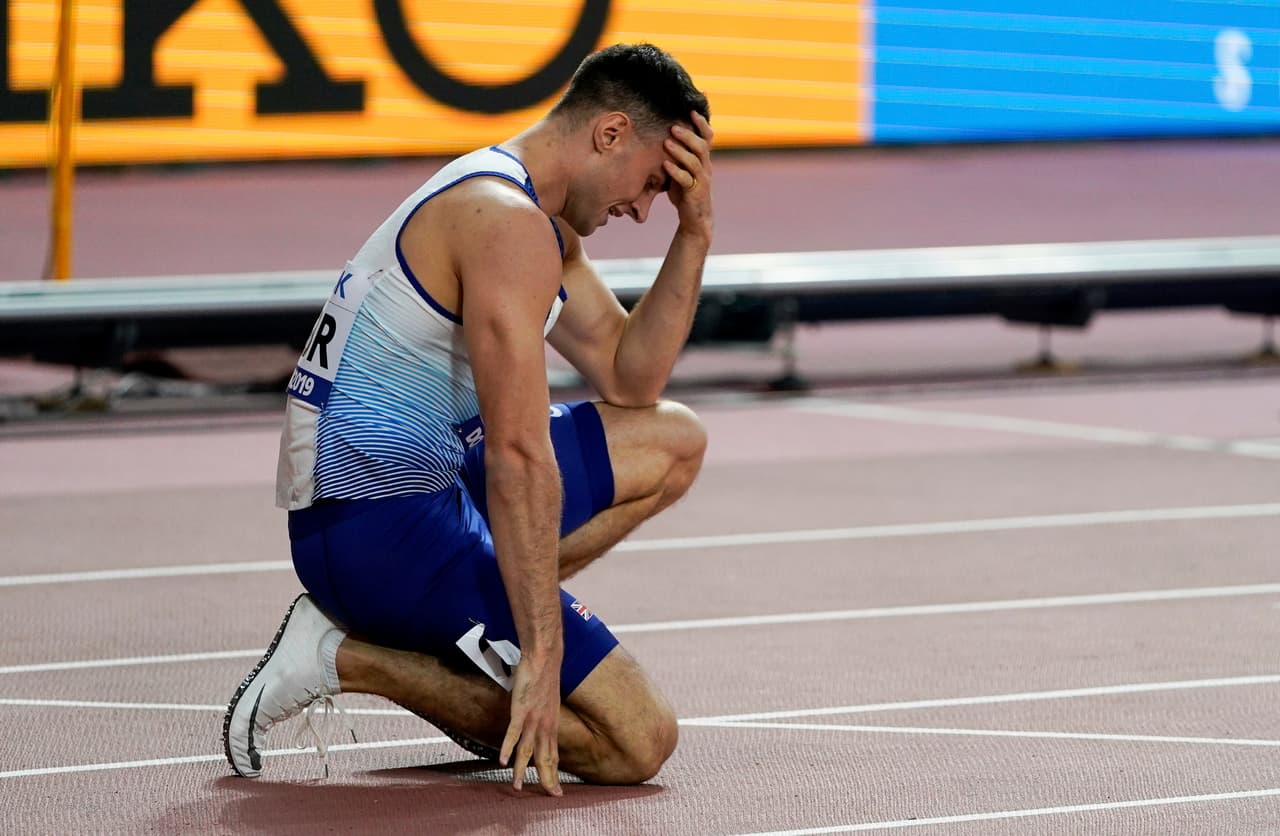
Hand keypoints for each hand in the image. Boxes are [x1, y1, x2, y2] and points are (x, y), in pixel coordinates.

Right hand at [500, 649, 562, 796]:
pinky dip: (507, 748)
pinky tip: (502, 761)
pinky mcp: (521, 710)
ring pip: (528, 751)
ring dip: (522, 771)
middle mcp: (545, 725)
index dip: (554, 772)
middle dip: (547, 779)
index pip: (554, 755)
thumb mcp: (548, 701)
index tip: (556, 788)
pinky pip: (514, 733)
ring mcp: (533, 719)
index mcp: (552, 724)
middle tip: (551, 796)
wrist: (544, 658)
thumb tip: (539, 721)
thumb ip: (543, 715)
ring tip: (517, 787)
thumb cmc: (544, 676)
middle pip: (545, 758)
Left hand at [663, 110, 713, 238]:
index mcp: (703, 159)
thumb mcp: (682, 171)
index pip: (707, 137)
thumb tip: (659, 138)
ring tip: (666, 143)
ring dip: (680, 151)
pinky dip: (676, 171)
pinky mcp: (695, 192)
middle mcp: (705, 167)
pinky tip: (666, 165)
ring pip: (694, 161)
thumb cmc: (685, 193)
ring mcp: (701, 180)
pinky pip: (686, 179)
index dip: (702, 123)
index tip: (692, 111)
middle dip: (688, 135)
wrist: (694, 218)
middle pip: (701, 146)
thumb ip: (676, 157)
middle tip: (673, 127)